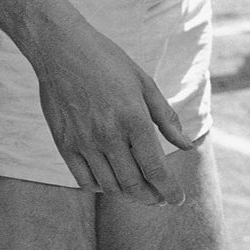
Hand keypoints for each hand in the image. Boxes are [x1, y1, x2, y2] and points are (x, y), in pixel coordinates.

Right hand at [30, 22, 200, 204]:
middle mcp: (109, 135)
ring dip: (128, 195)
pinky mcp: (64, 144)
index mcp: (133, 118)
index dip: (169, 190)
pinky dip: (101, 187)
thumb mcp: (144, 83)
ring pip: (110, 186)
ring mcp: (84, 142)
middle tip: (159, 198)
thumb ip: (167, 118)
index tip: (177, 200)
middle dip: (151, 197)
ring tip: (139, 191)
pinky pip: (85, 180)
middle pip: (134, 184)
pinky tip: (111, 180)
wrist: (62, 49)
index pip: (156, 169)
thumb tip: (187, 146)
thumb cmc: (108, 62)